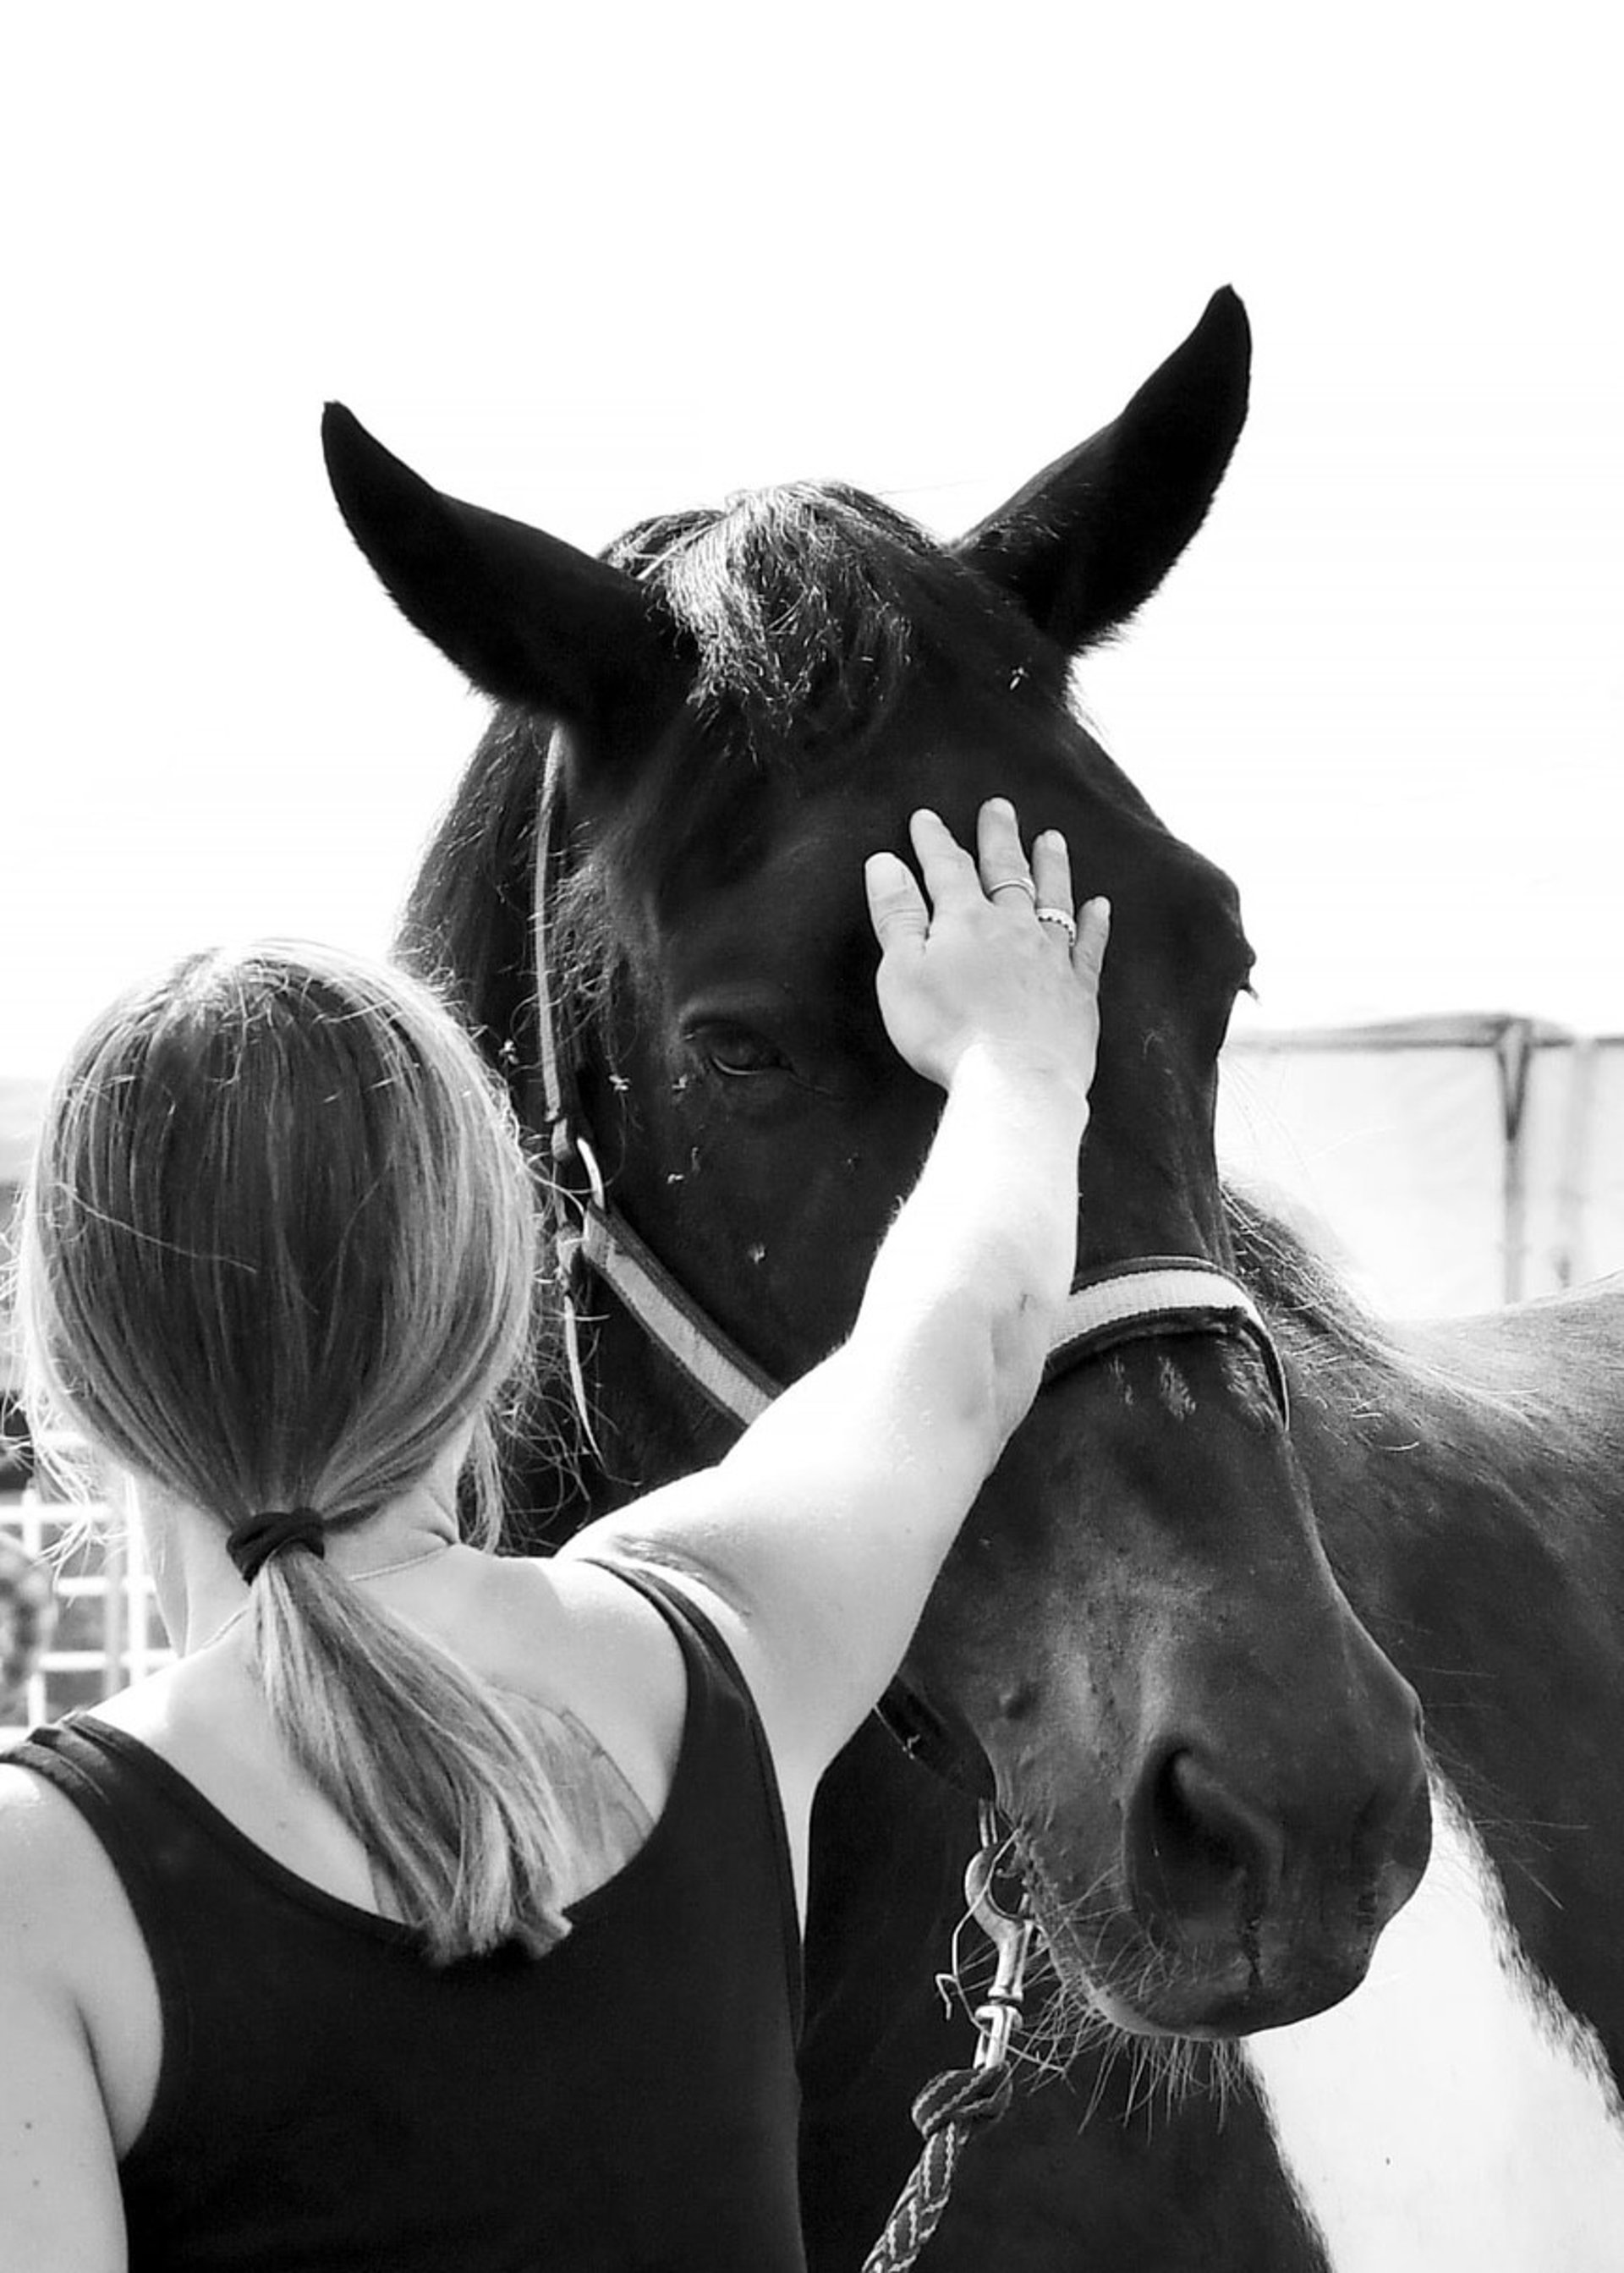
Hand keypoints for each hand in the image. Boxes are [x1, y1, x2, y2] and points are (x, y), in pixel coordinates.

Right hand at [864, 800, 1109, 1098]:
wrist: (1015, 1080)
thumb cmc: (948, 1031)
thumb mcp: (902, 973)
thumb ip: (896, 915)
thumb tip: (884, 862)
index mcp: (965, 921)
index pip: (946, 868)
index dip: (934, 841)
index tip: (925, 816)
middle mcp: (1013, 928)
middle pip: (1006, 871)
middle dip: (998, 837)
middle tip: (1000, 807)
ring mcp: (1051, 957)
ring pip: (1053, 898)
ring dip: (1051, 866)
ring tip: (1051, 839)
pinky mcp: (1079, 992)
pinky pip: (1089, 947)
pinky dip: (1094, 923)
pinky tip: (1099, 906)